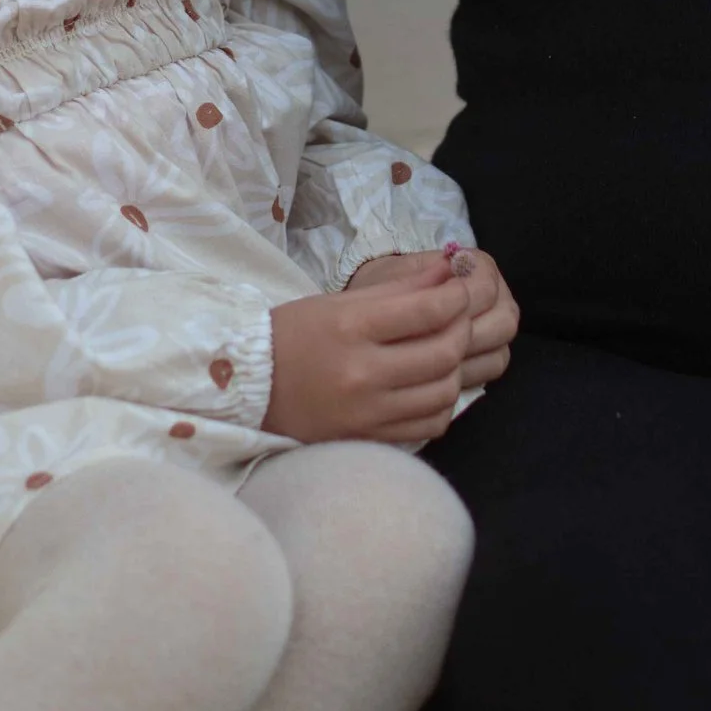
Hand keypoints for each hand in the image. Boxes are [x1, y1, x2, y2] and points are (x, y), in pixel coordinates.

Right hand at [268, 246, 516, 447]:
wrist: (248, 388)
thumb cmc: (293, 335)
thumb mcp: (339, 302)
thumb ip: (399, 289)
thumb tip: (449, 271)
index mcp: (350, 327)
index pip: (427, 311)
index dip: (456, 297)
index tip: (459, 291)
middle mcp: (361, 372)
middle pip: (443, 352)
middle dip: (462, 329)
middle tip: (458, 318)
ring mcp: (366, 411)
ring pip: (443, 391)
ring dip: (455, 368)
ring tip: (444, 351)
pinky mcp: (369, 438)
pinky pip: (430, 425)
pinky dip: (442, 404)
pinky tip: (431, 387)